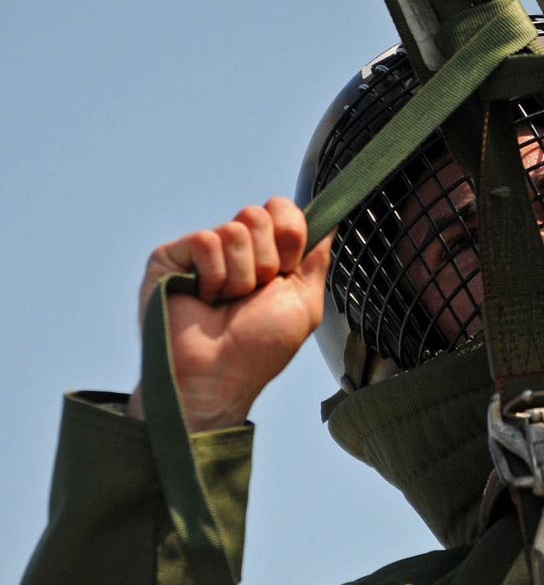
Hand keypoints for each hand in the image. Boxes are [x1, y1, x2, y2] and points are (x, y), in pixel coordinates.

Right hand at [127, 198, 332, 431]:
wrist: (220, 375)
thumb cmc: (259, 349)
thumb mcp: (305, 303)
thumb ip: (316, 259)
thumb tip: (331, 222)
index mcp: (265, 255)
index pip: (281, 209)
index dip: (290, 235)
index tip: (286, 270)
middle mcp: (233, 249)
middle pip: (259, 214)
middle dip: (266, 261)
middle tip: (252, 295)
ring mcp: (201, 252)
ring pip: (235, 229)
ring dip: (240, 277)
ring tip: (226, 303)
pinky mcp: (170, 255)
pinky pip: (206, 241)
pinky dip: (214, 277)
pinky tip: (204, 299)